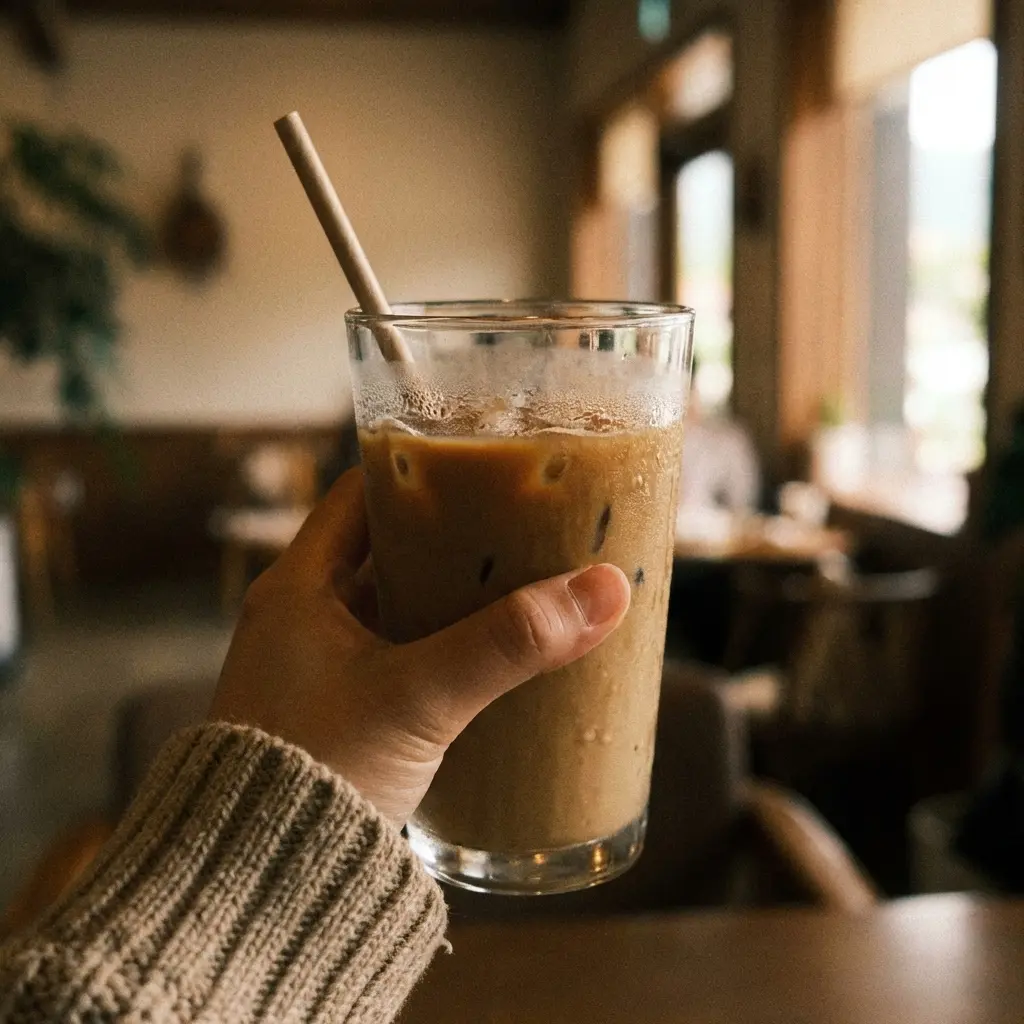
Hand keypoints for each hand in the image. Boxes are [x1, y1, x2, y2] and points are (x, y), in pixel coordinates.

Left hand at [209, 467, 631, 823]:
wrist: (260, 886)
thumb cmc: (315, 774)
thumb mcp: (418, 698)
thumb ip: (508, 645)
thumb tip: (603, 590)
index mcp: (298, 587)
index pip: (362, 493)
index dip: (422, 471)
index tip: (486, 465)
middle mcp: (302, 617)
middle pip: (387, 548)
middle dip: (454, 537)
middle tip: (523, 524)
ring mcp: (319, 667)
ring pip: (397, 605)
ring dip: (451, 596)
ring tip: (521, 581)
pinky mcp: (340, 712)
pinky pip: (399, 655)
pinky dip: (442, 645)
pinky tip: (491, 654)